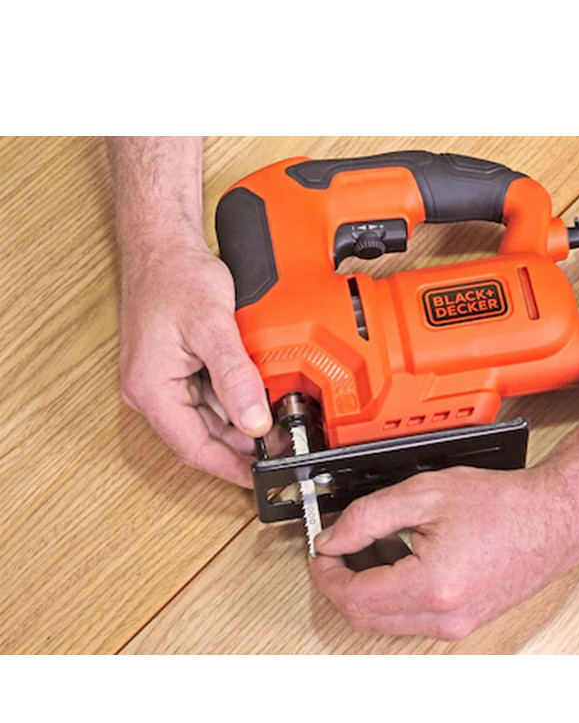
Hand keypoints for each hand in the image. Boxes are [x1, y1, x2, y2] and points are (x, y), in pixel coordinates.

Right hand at [119, 235, 277, 487]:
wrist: (164, 242)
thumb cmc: (175, 276)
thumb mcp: (212, 327)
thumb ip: (234, 377)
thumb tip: (254, 421)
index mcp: (151, 389)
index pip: (192, 448)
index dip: (229, 469)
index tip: (260, 480)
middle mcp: (154, 391)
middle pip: (203, 437)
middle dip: (243, 447)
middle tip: (282, 448)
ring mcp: (166, 380)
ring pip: (210, 419)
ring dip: (243, 424)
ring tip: (279, 426)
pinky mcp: (179, 369)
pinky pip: (210, 397)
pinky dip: (237, 402)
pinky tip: (262, 399)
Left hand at [309, 465, 578, 639]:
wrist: (554, 519)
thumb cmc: (504, 505)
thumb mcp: (426, 493)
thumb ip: (368, 516)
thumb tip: (332, 539)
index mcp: (432, 587)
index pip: (353, 598)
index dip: (326, 574)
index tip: (321, 551)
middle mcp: (444, 618)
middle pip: (363, 619)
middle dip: (340, 586)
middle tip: (336, 551)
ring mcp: (455, 626)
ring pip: (384, 624)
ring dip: (365, 592)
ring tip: (371, 550)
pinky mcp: (462, 623)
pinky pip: (409, 619)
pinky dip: (391, 595)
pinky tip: (398, 561)